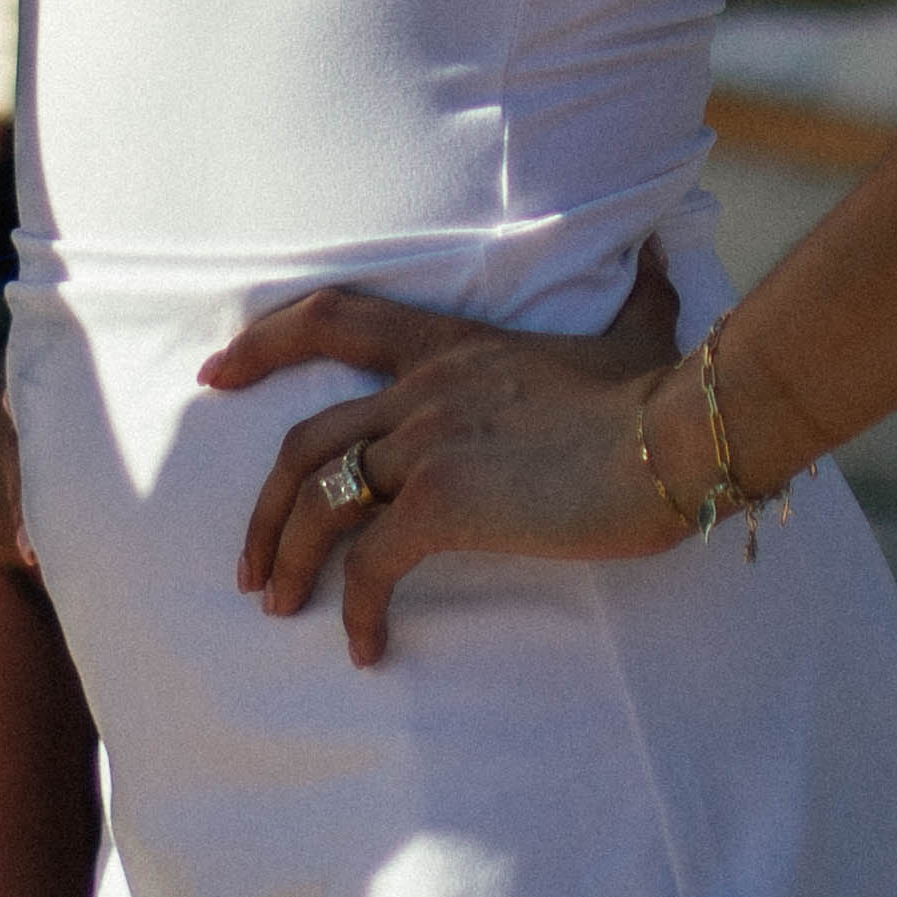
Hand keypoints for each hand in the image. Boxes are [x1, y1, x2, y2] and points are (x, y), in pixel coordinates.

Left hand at [205, 232, 686, 665]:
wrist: (678, 434)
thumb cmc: (661, 392)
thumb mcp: (639, 328)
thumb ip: (639, 290)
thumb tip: (663, 249)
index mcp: (452, 346)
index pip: (333, 319)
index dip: (265, 342)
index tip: (218, 371)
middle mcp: (422, 390)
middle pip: (303, 442)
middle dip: (262, 506)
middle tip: (246, 561)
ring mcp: (426, 445)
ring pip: (318, 504)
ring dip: (288, 561)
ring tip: (283, 610)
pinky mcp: (442, 504)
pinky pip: (370, 567)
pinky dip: (356, 612)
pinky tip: (367, 647)